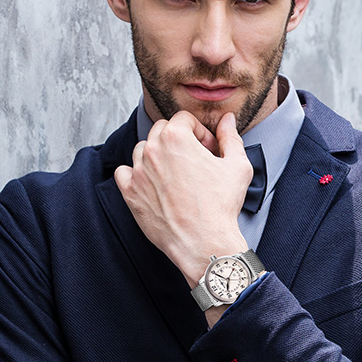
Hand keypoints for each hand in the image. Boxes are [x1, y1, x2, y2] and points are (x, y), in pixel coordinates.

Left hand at [114, 111, 251, 287]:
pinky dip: (136, 174)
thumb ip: (230, 137)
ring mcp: (138, 172)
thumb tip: (227, 120)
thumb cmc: (221, 206)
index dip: (199, 132)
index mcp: (176, 138)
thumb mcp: (237, 166)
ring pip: (142, 149)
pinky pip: (124, 172)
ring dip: (157, 155)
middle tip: (194, 160)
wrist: (203, 242)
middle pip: (161, 130)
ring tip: (175, 173)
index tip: (207, 149)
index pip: (183, 119)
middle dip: (179, 140)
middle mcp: (152, 151)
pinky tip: (153, 183)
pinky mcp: (130, 193)